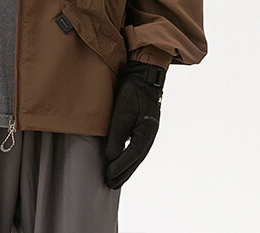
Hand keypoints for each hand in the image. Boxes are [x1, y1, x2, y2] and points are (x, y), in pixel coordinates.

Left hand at [104, 61, 165, 189]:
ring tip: (115, 178)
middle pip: (136, 159)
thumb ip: (117, 134)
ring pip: (137, 155)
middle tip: (111, 184)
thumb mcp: (122, 111)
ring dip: (126, 167)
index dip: (121, 168)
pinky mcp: (143, 126)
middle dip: (124, 173)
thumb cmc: (133, 90)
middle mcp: (149, 134)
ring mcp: (148, 130)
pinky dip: (129, 157)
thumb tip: (111, 156)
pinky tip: (122, 160)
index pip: (132, 156)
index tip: (109, 178)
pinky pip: (136, 147)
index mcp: (147, 132)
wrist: (144, 75)